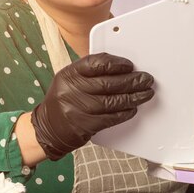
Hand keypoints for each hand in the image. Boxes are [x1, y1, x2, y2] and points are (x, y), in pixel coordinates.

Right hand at [31, 52, 154, 160]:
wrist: (47, 129)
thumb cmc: (64, 101)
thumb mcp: (69, 80)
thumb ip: (90, 74)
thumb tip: (121, 71)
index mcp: (69, 74)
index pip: (96, 63)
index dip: (116, 63)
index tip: (129, 65)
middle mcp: (72, 90)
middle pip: (107, 83)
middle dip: (131, 81)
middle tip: (146, 79)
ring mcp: (78, 109)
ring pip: (112, 101)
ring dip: (133, 97)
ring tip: (145, 93)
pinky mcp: (85, 125)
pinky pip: (110, 118)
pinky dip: (125, 113)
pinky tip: (133, 108)